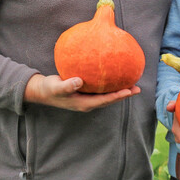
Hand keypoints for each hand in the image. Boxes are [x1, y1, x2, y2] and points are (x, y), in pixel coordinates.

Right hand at [24, 74, 138, 111]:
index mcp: (84, 103)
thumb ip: (67, 85)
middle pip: (109, 99)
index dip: (117, 96)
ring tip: (132, 83)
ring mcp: (87, 98)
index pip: (104, 101)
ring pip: (107, 94)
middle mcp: (88, 102)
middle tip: (137, 88)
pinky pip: (101, 89)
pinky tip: (115, 75)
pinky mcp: (85, 92)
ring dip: (119, 90)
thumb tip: (79, 81)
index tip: (129, 91)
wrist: (42, 90)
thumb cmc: (49, 89)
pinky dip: (110, 84)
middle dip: (123, 94)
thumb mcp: (57, 87)